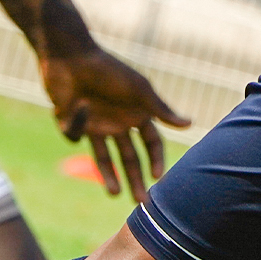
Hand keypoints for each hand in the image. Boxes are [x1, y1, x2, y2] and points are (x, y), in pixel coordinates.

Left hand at [42, 48, 190, 201]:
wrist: (71, 58)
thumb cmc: (109, 70)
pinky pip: (76, 136)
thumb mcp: (139, 90)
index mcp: (137, 114)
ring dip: (110, 176)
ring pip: (104, 158)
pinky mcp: (74, 124)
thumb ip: (161, 110)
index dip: (156, 160)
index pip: (151, 144)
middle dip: (136, 178)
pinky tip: (79, 104)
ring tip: (115, 194)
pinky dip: (78, 124)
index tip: (159, 178)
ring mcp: (96, 125)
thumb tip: (189, 125)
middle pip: (130, 157)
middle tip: (141, 201)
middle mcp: (119, 123)